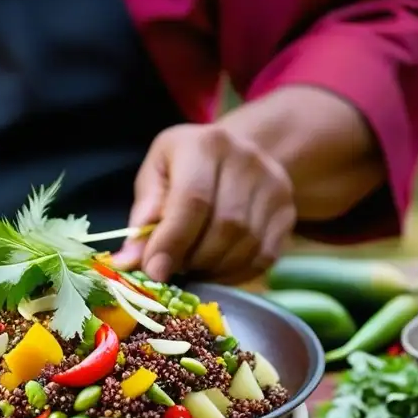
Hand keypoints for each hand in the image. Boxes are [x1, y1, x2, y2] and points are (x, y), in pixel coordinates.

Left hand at [113, 123, 295, 283]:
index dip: (172, 242)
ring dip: (213, 269)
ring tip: (192, 267)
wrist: (236, 155)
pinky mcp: (288, 212)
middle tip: (174, 269)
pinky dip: (234, 274)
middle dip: (193, 259)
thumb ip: (143, 216)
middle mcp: (247, 160)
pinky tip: (215, 269)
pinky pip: (263, 257)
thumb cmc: (184, 168)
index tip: (155, 272)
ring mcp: (274, 186)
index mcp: (206, 144)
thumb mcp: (156, 176)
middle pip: (224, 226)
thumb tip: (129, 261)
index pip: (192, 200)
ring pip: (246, 245)